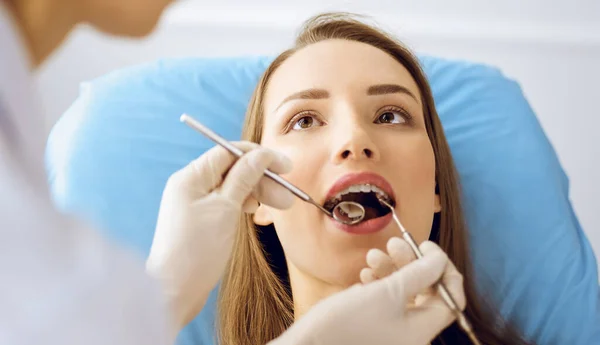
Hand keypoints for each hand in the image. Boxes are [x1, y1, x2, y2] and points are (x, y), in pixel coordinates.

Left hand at [146, 142, 293, 329]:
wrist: (174, 292)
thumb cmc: (196, 250)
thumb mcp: (226, 208)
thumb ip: (244, 178)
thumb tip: (260, 155)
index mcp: (191, 177)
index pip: (229, 152)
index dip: (259, 156)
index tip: (286, 166)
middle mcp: (190, 186)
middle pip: (232, 170)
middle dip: (261, 178)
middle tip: (286, 196)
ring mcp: (193, 203)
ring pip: (231, 187)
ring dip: (255, 192)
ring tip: (279, 207)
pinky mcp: (199, 220)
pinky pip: (225, 202)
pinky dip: (243, 203)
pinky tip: (255, 210)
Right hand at [269, 240, 464, 344]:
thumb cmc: (346, 323)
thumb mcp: (387, 292)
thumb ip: (419, 272)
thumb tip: (439, 258)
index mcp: (422, 332)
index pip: (451, 298)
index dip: (443, 268)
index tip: (427, 246)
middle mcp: (412, 336)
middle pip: (426, 293)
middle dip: (411, 264)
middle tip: (394, 242)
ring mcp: (393, 334)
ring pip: (404, 295)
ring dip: (391, 270)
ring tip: (372, 256)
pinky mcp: (375, 330)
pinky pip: (386, 304)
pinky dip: (379, 285)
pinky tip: (364, 275)